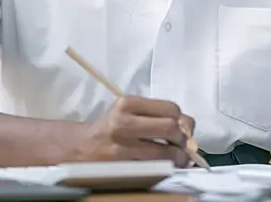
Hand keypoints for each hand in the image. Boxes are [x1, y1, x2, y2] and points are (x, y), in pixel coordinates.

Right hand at [69, 96, 194, 166]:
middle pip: (170, 128)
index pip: (170, 109)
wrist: (82, 147)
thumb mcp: (130, 112)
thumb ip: (156, 115)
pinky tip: (167, 167)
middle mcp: (124, 122)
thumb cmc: (112, 128)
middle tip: (183, 146)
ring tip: (179, 159)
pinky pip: (155, 167)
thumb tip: (188, 128)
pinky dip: (167, 168)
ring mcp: (122, 146)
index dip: (183, 121)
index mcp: (128, 103)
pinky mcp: (122, 166)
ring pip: (165, 151)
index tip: (183, 129)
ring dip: (179, 158)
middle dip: (183, 139)